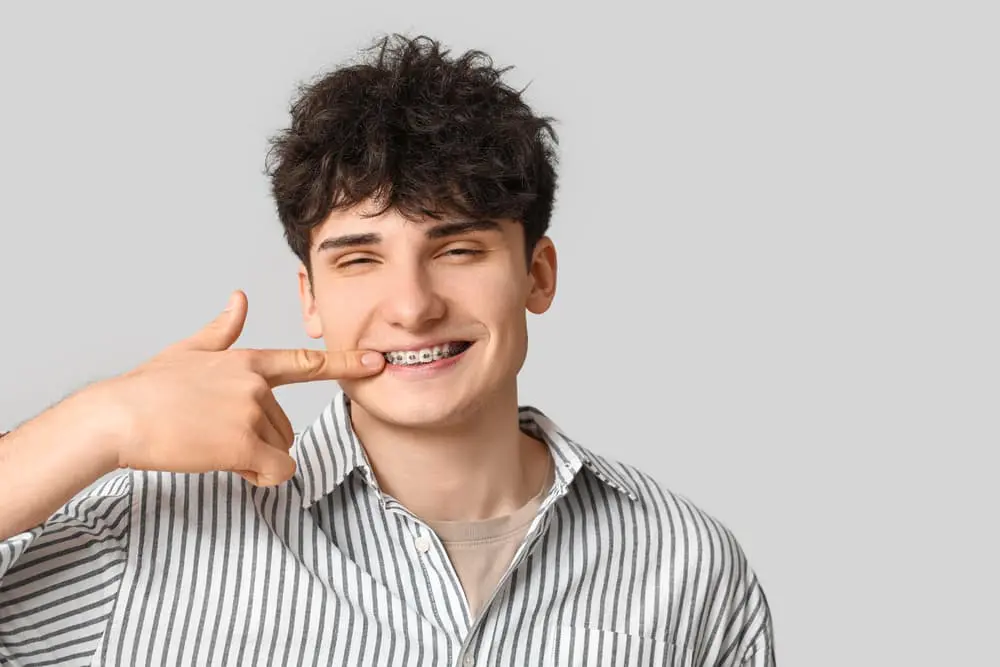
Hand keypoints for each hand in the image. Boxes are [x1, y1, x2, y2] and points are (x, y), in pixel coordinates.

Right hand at [94, 290, 383, 485]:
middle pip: (286, 425)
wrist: (117, 417)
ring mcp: (251, 412)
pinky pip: (277, 471)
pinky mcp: (243, 443)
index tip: (377, 361)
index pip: (306, 361)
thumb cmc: (146, 389)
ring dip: (253, 458)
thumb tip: (240, 298)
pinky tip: (229, 466)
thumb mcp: (187, 352)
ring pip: (279, 450)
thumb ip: (221, 330)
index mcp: (247, 361)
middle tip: (216, 436)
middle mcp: (256, 384)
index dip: (345, 362)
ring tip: (211, 445)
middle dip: (260, 439)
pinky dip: (261, 477)